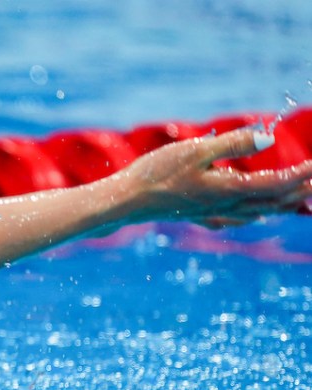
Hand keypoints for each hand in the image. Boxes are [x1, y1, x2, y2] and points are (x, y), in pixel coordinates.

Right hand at [118, 128, 311, 227]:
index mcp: (227, 190)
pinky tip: (256, 217)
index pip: (275, 183)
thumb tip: (269, 138)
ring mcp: (211, 213)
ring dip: (282, 206)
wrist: (126, 202)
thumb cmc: (156, 173)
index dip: (300, 175)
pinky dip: (255, 216)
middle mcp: (224, 206)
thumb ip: (233, 143)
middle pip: (271, 201)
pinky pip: (236, 220)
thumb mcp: (195, 150)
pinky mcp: (198, 215)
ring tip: (301, 201)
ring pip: (258, 212)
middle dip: (298, 191)